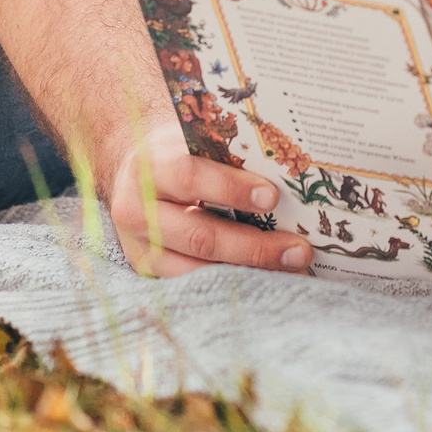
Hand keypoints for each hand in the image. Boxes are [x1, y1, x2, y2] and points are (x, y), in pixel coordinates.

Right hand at [98, 125, 314, 277]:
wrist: (133, 176)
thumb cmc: (178, 154)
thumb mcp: (192, 145)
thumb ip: (226, 157)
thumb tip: (288, 175)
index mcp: (151, 167)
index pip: (189, 177)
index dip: (231, 189)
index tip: (273, 197)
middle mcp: (138, 211)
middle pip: (199, 236)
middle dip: (254, 247)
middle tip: (298, 250)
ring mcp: (140, 248)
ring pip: (197, 270)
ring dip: (249, 273)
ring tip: (291, 269)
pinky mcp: (149, 271)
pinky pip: (193, 285)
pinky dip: (233, 284)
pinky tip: (266, 281)